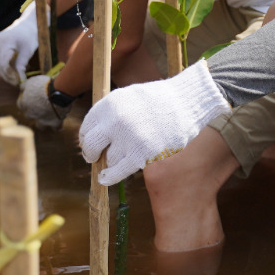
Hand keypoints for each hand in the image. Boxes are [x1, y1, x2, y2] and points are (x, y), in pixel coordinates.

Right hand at [0, 4, 39, 86]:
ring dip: (4, 73)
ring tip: (14, 79)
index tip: (18, 82)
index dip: (10, 74)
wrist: (29, 23)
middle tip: (17, 83)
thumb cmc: (31, 36)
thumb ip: (22, 65)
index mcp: (5, 41)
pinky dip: (3, 68)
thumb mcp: (28, 51)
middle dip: (7, 76)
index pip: (4, 63)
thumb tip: (20, 80)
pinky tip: (11, 72)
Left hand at [16, 75, 64, 130]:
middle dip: (33, 112)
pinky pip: (56, 127)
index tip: (30, 97)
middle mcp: (31, 114)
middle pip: (29, 116)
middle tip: (39, 106)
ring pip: (40, 125)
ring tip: (48, 118)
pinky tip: (59, 126)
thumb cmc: (43, 85)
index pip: (20, 104)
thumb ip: (25, 86)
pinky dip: (57, 126)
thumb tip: (21, 88)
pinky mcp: (54, 122)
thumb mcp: (32, 81)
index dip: (25, 100)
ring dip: (43, 122)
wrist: (57, 92)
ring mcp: (42, 120)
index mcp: (25, 104)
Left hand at [78, 60, 229, 185]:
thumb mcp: (129, 96)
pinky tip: (105, 178)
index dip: (87, 139)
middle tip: (95, 157)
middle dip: (91, 153)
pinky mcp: (141, 153)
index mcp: (110, 103)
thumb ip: (111, 113)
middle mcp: (115, 120)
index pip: (87, 128)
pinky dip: (109, 177)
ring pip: (108, 159)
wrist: (187, 101)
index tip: (91, 144)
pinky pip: (117, 172)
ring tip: (123, 156)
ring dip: (112, 161)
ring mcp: (128, 137)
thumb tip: (92, 137)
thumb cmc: (159, 100)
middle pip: (91, 145)